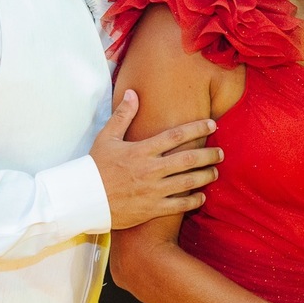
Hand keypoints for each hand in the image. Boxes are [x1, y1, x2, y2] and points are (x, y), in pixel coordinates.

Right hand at [90, 90, 222, 228]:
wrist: (82, 199)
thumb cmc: (94, 167)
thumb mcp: (106, 138)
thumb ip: (123, 115)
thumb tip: (133, 93)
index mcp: (141, 150)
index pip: (176, 135)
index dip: (197, 128)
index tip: (212, 124)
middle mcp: (150, 170)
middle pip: (188, 159)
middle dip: (208, 155)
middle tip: (221, 152)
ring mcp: (152, 190)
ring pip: (187, 182)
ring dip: (205, 176)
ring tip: (215, 172)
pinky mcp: (151, 209)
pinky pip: (178, 205)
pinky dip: (193, 201)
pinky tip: (202, 196)